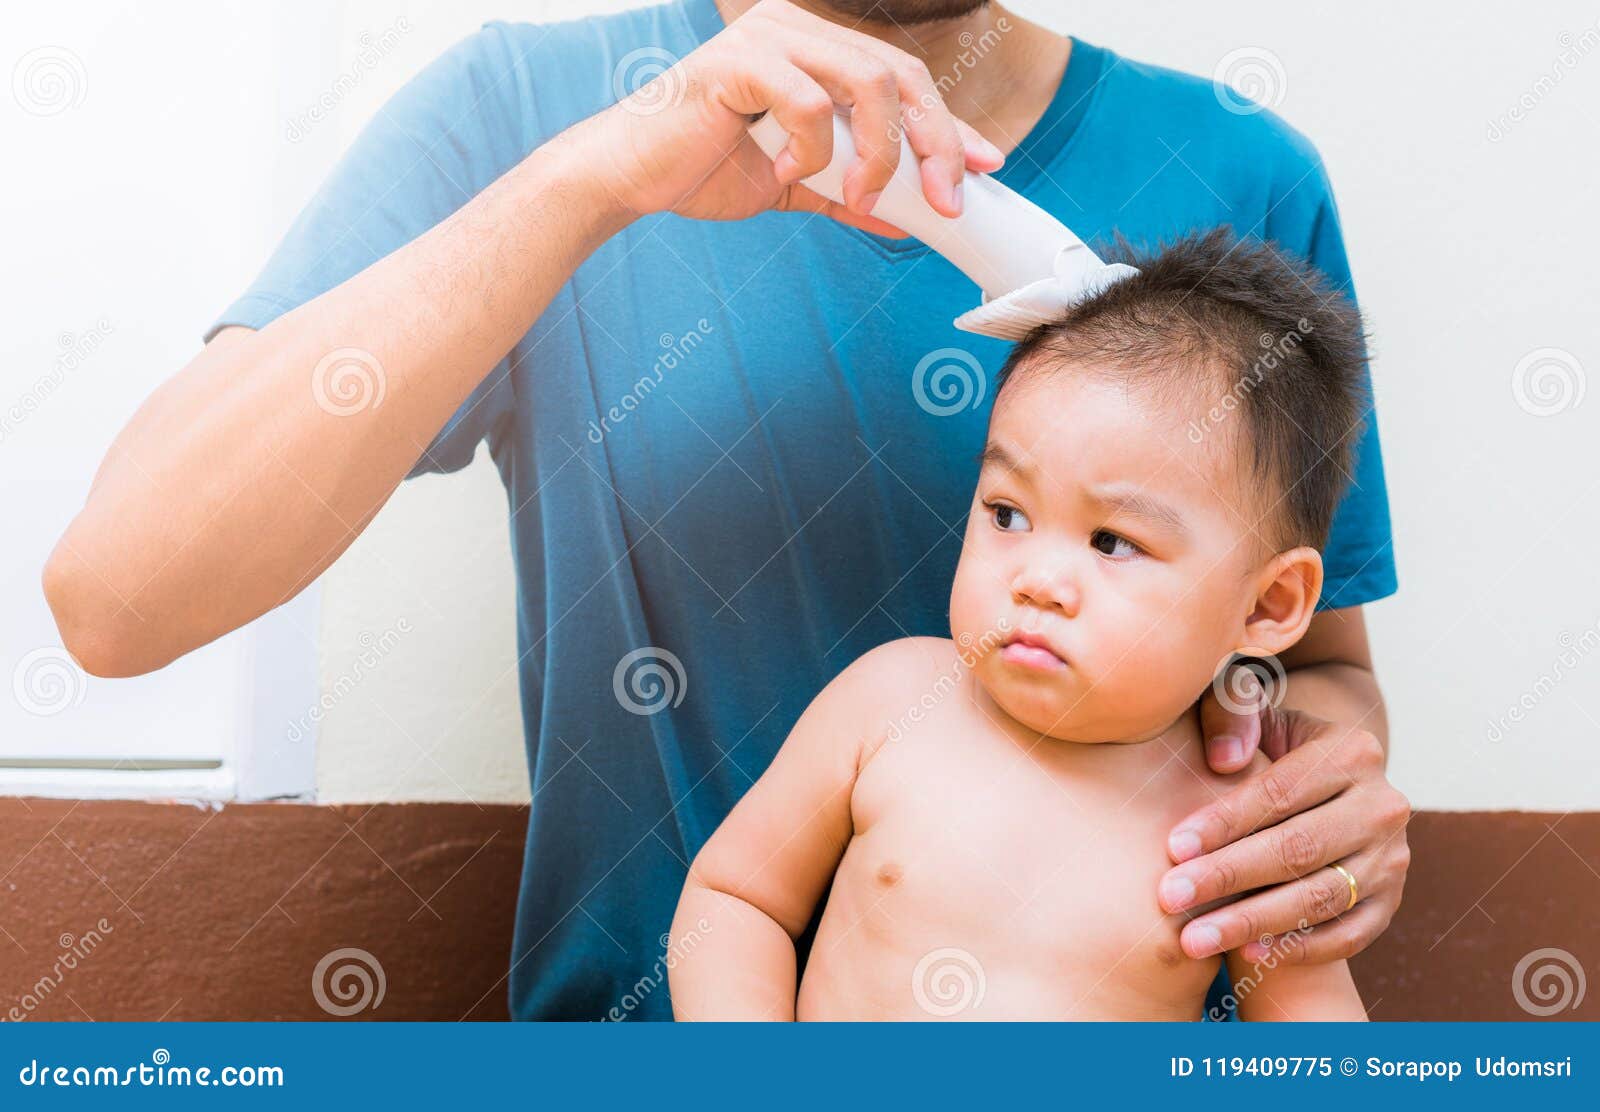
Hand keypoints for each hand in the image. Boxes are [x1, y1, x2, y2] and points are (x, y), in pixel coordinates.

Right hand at [579, 0, 1003, 232]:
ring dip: (881, 152)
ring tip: (862, 195)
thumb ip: (848, 192)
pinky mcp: (739, 60)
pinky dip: (811, 149)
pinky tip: (784, 172)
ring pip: (868, 82)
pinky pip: (809, 103)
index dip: (949, 124)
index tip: (984, 167)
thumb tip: (906, 219)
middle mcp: (797, 28)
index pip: (903, 78)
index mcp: (813, 48)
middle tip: (946, 198)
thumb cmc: (701, 167)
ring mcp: (769, 36)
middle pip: (900, 74)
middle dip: (934, 142)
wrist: (630, 177)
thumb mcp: (795, 184)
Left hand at [1158, 683, 1410, 963]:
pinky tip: (1247, 954)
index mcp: (1352, 751)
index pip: (1280, 793)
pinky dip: (1299, 948)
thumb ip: (1232, 713)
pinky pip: (1348, 934)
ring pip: (1321, 898)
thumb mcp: (1250, 712)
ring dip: (1253, 922)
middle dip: (1228, 877)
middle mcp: (1383, 805)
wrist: (1320, 788)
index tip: (1173, 847)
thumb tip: (1225, 760)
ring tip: (1193, 938)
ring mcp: (1393, 858)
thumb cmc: (1264, 745)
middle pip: (1299, 849)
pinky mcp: (1391, 902)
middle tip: (1170, 898)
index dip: (1225, 822)